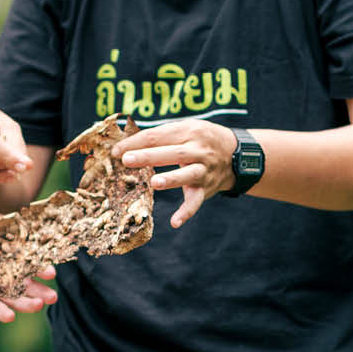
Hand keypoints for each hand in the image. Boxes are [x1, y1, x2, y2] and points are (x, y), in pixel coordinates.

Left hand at [0, 210, 56, 322]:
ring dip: (25, 303)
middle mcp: (1, 271)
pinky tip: (11, 316)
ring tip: (38, 305)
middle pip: (25, 284)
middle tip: (52, 296)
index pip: (29, 262)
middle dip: (39, 290)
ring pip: (11, 297)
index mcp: (7, 252)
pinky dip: (0, 312)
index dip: (40, 267)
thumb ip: (1, 224)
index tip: (51, 272)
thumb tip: (26, 225)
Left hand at [116, 120, 237, 228]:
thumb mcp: (186, 128)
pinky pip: (196, 202)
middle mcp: (197, 150)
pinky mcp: (205, 189)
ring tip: (154, 183)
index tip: (116, 151)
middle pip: (171, 153)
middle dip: (148, 156)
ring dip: (171, 179)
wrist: (236, 154)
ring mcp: (203, 170)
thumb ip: (161, 135)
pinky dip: (186, 212)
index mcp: (188, 131)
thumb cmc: (200, 140)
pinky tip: (174, 222)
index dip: (136, 142)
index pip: (158, 136)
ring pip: (187, 175)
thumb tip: (125, 142)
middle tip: (126, 160)